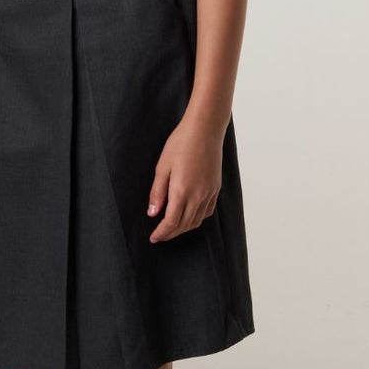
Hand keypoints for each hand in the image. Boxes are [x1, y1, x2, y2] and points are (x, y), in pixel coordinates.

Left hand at [147, 119, 221, 242]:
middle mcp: (199, 196)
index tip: (153, 238)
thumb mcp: (162, 166)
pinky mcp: (216, 188)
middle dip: (171, 233)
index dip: (162, 233)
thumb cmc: (180, 144)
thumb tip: (152, 213)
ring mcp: (210, 193)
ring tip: (171, 229)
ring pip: (197, 220)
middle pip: (184, 225)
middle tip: (159, 236)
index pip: (171, 222)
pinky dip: (196, 219)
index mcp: (182, 191)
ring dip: (183, 228)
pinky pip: (207, 211)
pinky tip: (188, 216)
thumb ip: (157, 192)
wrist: (205, 130)